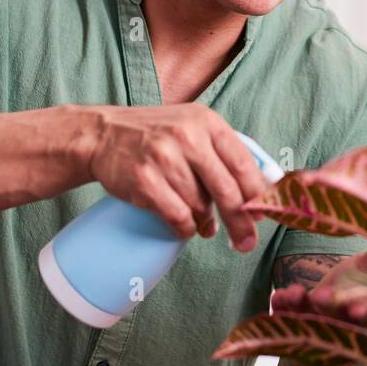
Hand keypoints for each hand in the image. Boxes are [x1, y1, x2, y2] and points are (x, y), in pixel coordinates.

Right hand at [85, 102, 269, 248]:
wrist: (103, 135)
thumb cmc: (156, 136)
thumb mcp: (193, 127)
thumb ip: (224, 152)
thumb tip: (261, 189)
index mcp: (207, 122)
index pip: (243, 163)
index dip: (257, 194)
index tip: (263, 215)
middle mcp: (188, 136)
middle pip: (227, 190)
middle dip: (240, 222)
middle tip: (246, 243)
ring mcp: (164, 157)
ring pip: (200, 206)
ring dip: (205, 222)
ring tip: (203, 225)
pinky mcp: (144, 179)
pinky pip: (177, 216)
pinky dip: (184, 228)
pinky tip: (184, 227)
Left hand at [270, 245, 366, 328]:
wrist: (328, 320)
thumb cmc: (356, 290)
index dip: (365, 312)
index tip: (358, 309)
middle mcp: (344, 326)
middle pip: (338, 322)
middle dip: (330, 309)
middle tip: (323, 297)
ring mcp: (318, 329)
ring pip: (310, 320)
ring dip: (302, 307)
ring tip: (296, 292)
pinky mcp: (293, 328)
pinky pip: (285, 318)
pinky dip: (283, 306)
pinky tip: (279, 295)